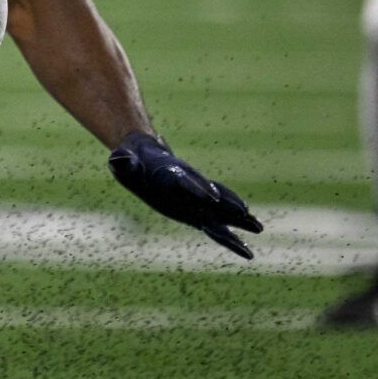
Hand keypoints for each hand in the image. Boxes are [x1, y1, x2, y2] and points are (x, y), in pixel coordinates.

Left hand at [109, 132, 262, 259]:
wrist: (142, 151)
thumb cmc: (129, 159)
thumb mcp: (121, 160)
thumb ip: (123, 162)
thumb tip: (118, 160)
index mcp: (170, 174)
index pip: (186, 183)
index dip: (197, 190)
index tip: (212, 200)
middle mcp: (188, 183)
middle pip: (212, 197)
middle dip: (229, 207)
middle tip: (248, 218)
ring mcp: (194, 192)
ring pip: (221, 204)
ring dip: (238, 215)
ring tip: (258, 227)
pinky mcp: (196, 199)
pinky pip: (218, 209)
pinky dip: (232, 215)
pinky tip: (248, 222)